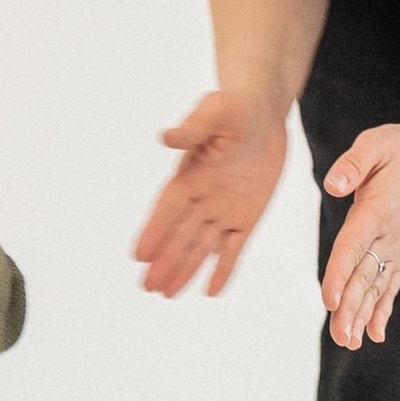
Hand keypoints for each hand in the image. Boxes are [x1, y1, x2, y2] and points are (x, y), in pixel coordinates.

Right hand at [133, 91, 289, 298]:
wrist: (261, 111)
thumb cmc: (234, 106)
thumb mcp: (215, 112)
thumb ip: (193, 129)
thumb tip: (166, 138)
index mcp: (188, 175)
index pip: (166, 209)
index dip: (154, 232)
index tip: (139, 255)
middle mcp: (201, 197)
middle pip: (179, 235)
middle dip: (164, 261)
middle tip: (147, 287)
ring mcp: (223, 209)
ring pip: (201, 247)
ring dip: (184, 269)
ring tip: (165, 294)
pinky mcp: (247, 215)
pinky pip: (233, 248)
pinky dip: (223, 269)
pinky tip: (211, 291)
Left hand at [318, 124, 399, 348]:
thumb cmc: (398, 150)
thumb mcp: (374, 144)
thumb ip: (353, 165)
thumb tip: (334, 185)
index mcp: (377, 211)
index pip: (353, 247)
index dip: (339, 274)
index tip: (329, 301)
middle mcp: (388, 236)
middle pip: (364, 276)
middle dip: (351, 308)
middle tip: (340, 337)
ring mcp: (395, 247)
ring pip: (375, 287)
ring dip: (362, 315)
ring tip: (349, 342)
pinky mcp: (398, 252)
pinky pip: (389, 285)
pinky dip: (382, 310)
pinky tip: (374, 334)